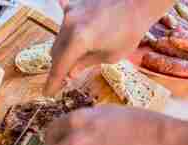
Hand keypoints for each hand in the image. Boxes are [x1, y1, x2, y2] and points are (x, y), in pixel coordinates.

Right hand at [44, 0, 174, 95]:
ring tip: (75, 58)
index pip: (60, 66)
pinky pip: (64, 22)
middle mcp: (69, 25)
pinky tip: (69, 34)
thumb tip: (70, 72)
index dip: (53, 82)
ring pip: (58, 38)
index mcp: (78, 40)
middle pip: (55, 52)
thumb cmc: (130, 31)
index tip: (48, 93)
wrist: (139, 2)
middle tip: (66, 77)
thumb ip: (85, 63)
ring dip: (63, 51)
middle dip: (59, 66)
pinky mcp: (74, 5)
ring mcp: (70, 12)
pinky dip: (66, 32)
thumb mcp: (110, 56)